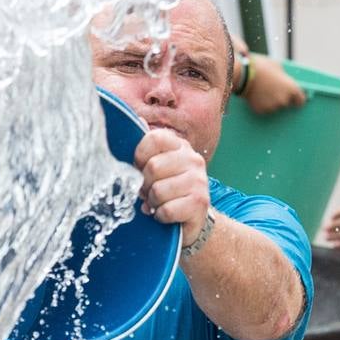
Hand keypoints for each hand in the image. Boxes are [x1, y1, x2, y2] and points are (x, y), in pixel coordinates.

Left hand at [135, 128, 211, 244]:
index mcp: (180, 146)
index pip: (154, 138)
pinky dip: (161, 216)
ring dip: (153, 203)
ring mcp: (199, 180)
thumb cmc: (168, 191)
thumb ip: (147, 148)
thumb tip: (138, 120)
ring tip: (159, 204)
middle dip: (145, 185)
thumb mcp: (157, 167)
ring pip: (158, 191)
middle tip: (149, 192)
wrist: (191, 220)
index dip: (140, 156)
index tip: (140, 169)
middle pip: (153, 167)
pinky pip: (167, 210)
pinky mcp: (200, 202)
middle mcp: (193, 159)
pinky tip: (166, 215)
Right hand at [241, 55, 305, 113]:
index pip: (300, 101)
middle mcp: (284, 100)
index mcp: (292, 89)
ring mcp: (272, 107)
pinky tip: (256, 96)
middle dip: (281, 98)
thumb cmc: (262, 67)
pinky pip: (264, 109)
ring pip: (274, 106)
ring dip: (271, 102)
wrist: (244, 74)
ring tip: (262, 91)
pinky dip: (261, 104)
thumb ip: (284, 77)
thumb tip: (284, 80)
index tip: (294, 99)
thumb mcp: (278, 67)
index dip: (297, 99)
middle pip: (286, 103)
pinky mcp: (261, 110)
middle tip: (273, 90)